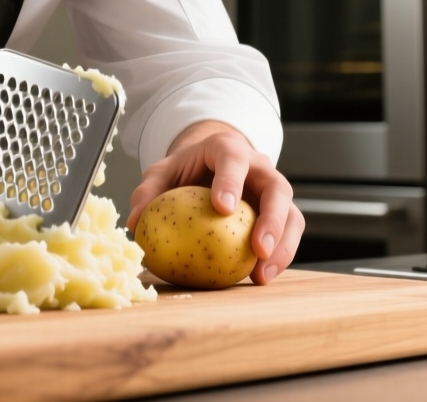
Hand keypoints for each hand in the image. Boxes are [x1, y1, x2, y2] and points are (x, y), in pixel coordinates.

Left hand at [126, 121, 303, 284]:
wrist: (210, 166)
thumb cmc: (187, 169)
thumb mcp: (162, 173)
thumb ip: (148, 193)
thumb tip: (135, 222)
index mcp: (227, 149)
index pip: (233, 159)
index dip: (231, 181)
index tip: (222, 208)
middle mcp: (259, 167)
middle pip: (277, 188)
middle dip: (272, 219)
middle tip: (257, 248)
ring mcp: (273, 191)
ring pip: (292, 215)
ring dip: (283, 246)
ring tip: (262, 274)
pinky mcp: (280, 215)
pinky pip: (287, 236)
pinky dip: (278, 257)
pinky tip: (260, 277)